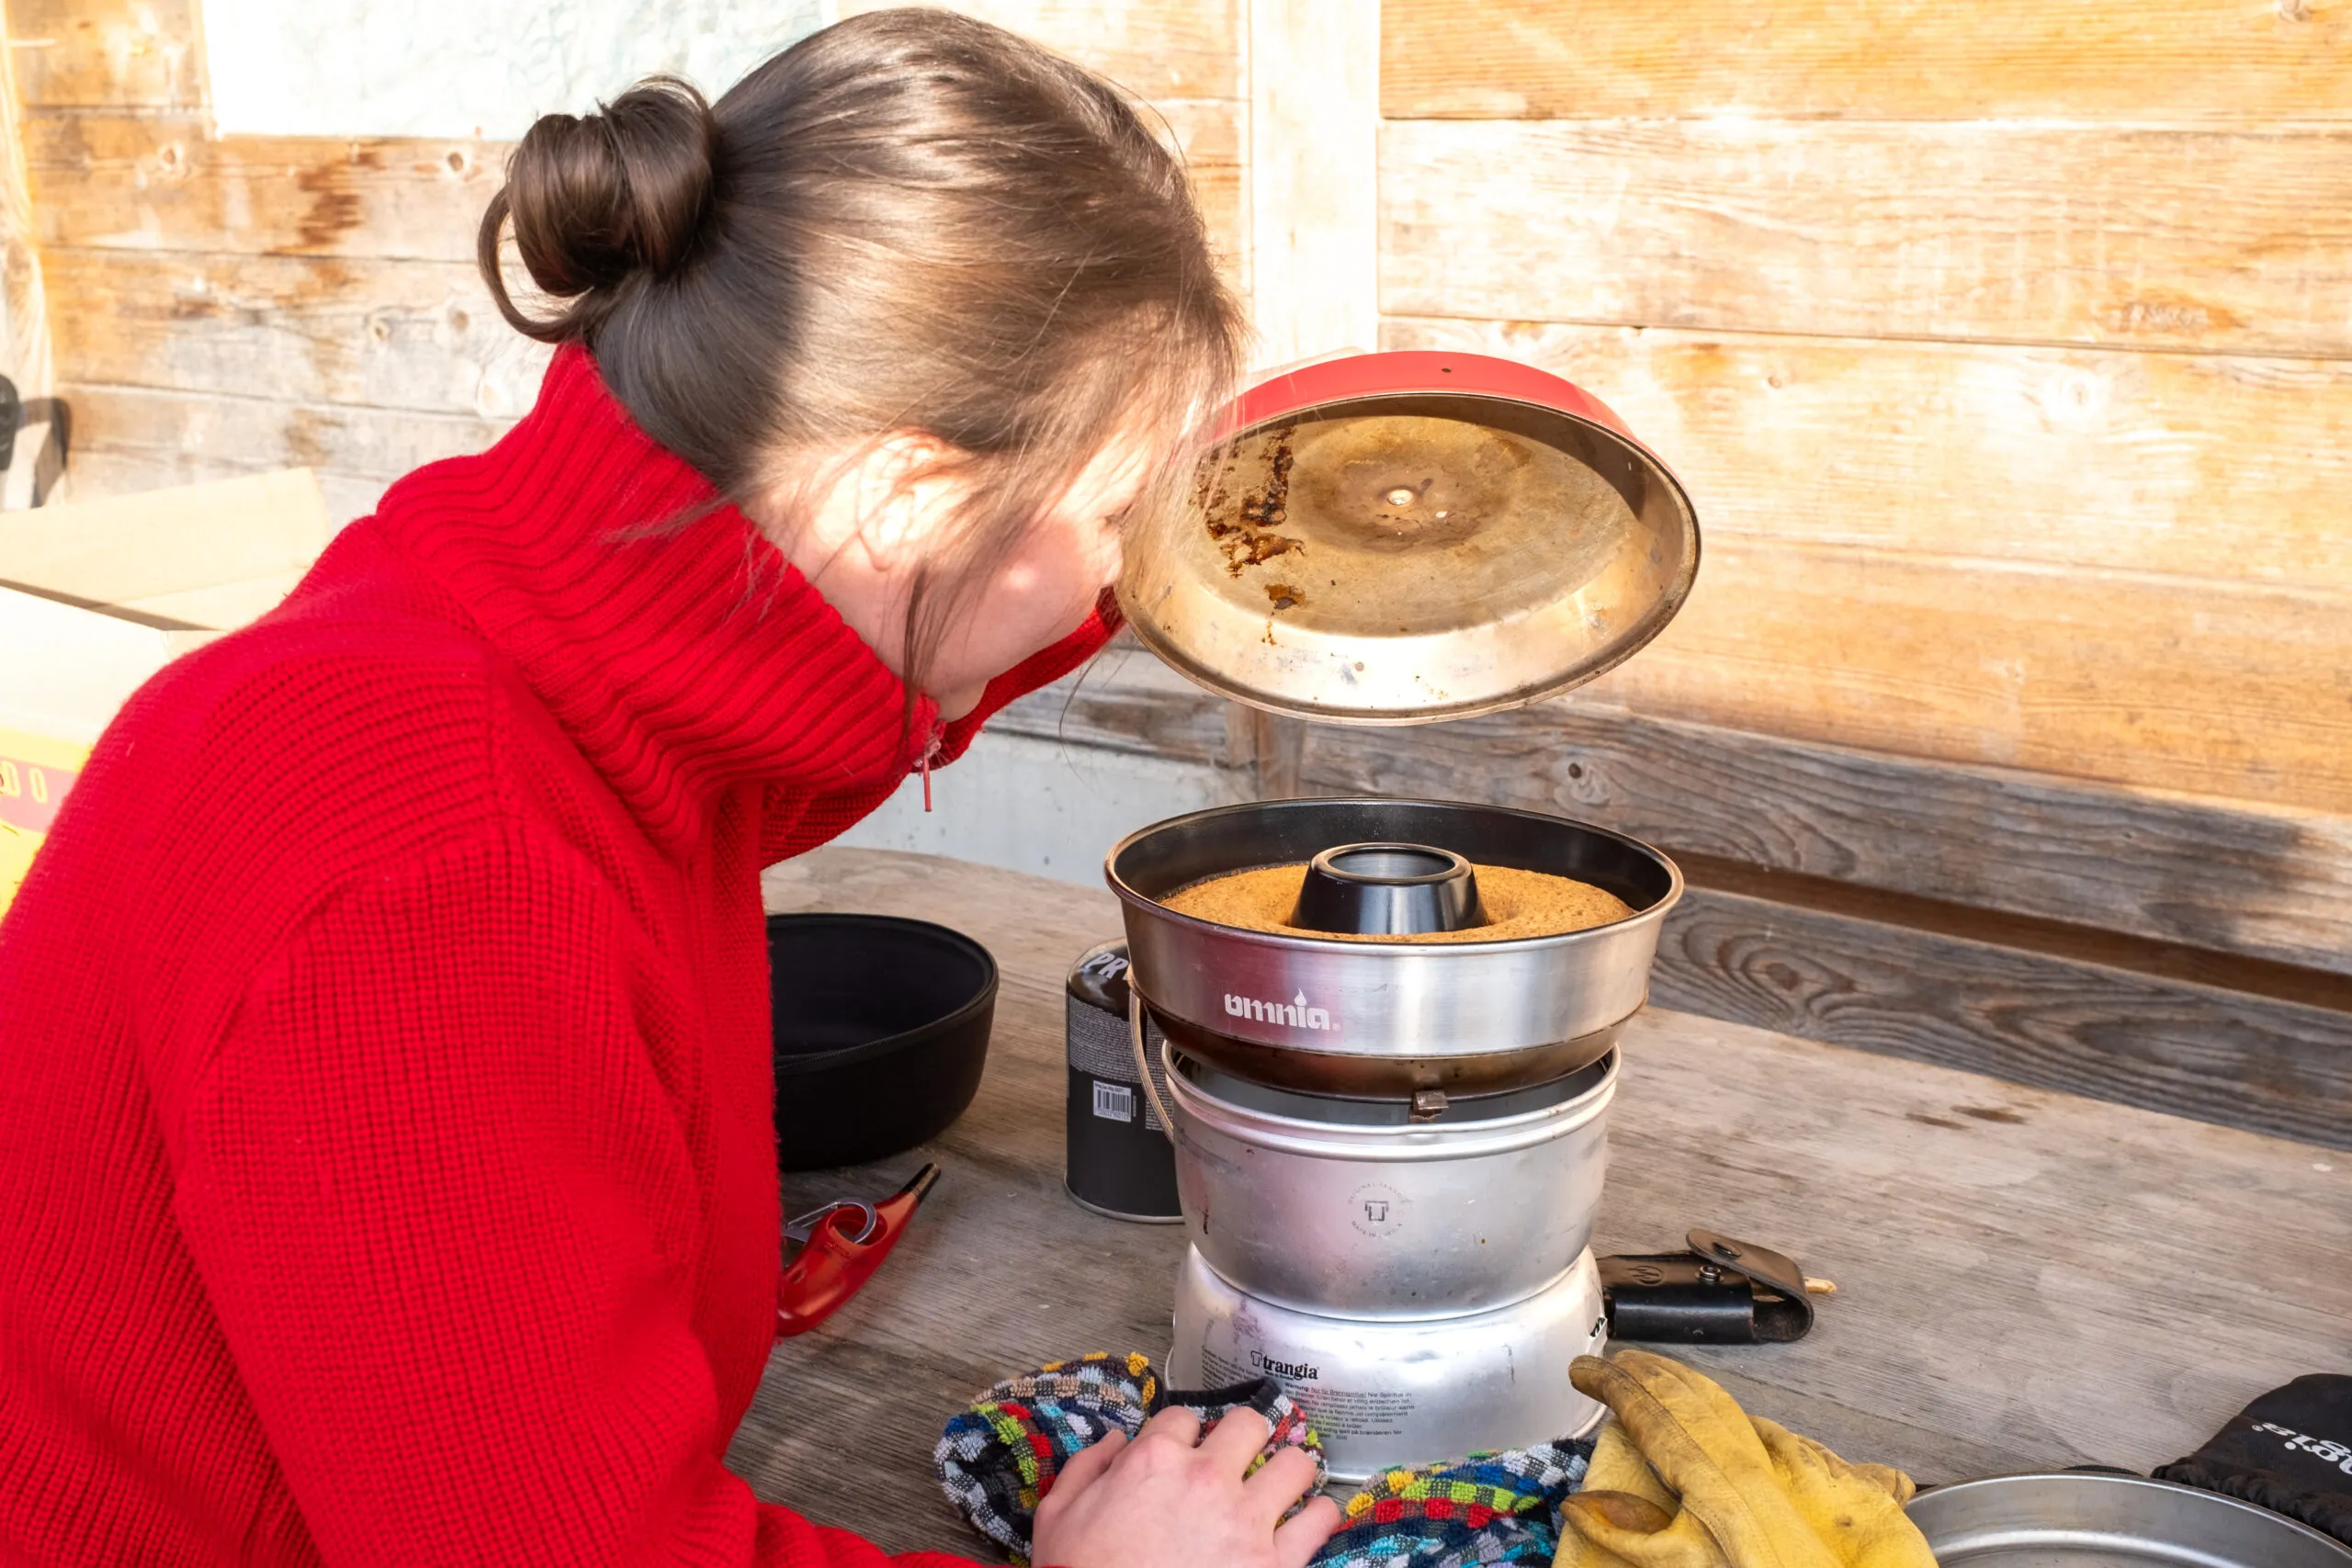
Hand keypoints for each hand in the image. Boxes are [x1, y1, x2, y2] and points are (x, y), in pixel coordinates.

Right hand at [1030, 1405, 1341, 1567]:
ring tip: (1282, 1486)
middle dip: (1244, 1439)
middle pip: (1249, 1425)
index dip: (1184, 1436)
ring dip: (1289, 1472)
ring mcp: (1246, 1520)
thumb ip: (1086, 1468)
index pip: (1184, 1418)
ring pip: (1296, 1464)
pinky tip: (1308, 1521)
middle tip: (1240, 1461)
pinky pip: (1319, 1521)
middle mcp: (1206, 1478)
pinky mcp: (1275, 1564)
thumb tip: (1115, 1440)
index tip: (1185, 1454)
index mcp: (1154, 1461)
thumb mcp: (1057, 1517)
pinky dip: (1318, 1517)